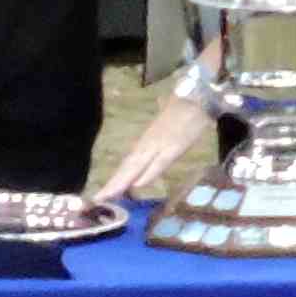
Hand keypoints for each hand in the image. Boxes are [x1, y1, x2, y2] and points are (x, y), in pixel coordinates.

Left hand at [101, 94, 215, 201]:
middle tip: (98, 199)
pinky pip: (160, 162)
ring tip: (108, 195)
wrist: (197, 97)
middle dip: (113, 184)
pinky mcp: (174, 147)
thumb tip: (149, 146)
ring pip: (137, 166)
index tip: (102, 194)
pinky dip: (149, 173)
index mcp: (146, 141)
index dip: (116, 179)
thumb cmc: (182, 108)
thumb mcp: (165, 127)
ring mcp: (159, 145)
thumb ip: (157, 138)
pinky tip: (138, 184)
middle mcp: (148, 145)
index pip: (128, 163)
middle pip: (128, 167)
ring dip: (122, 181)